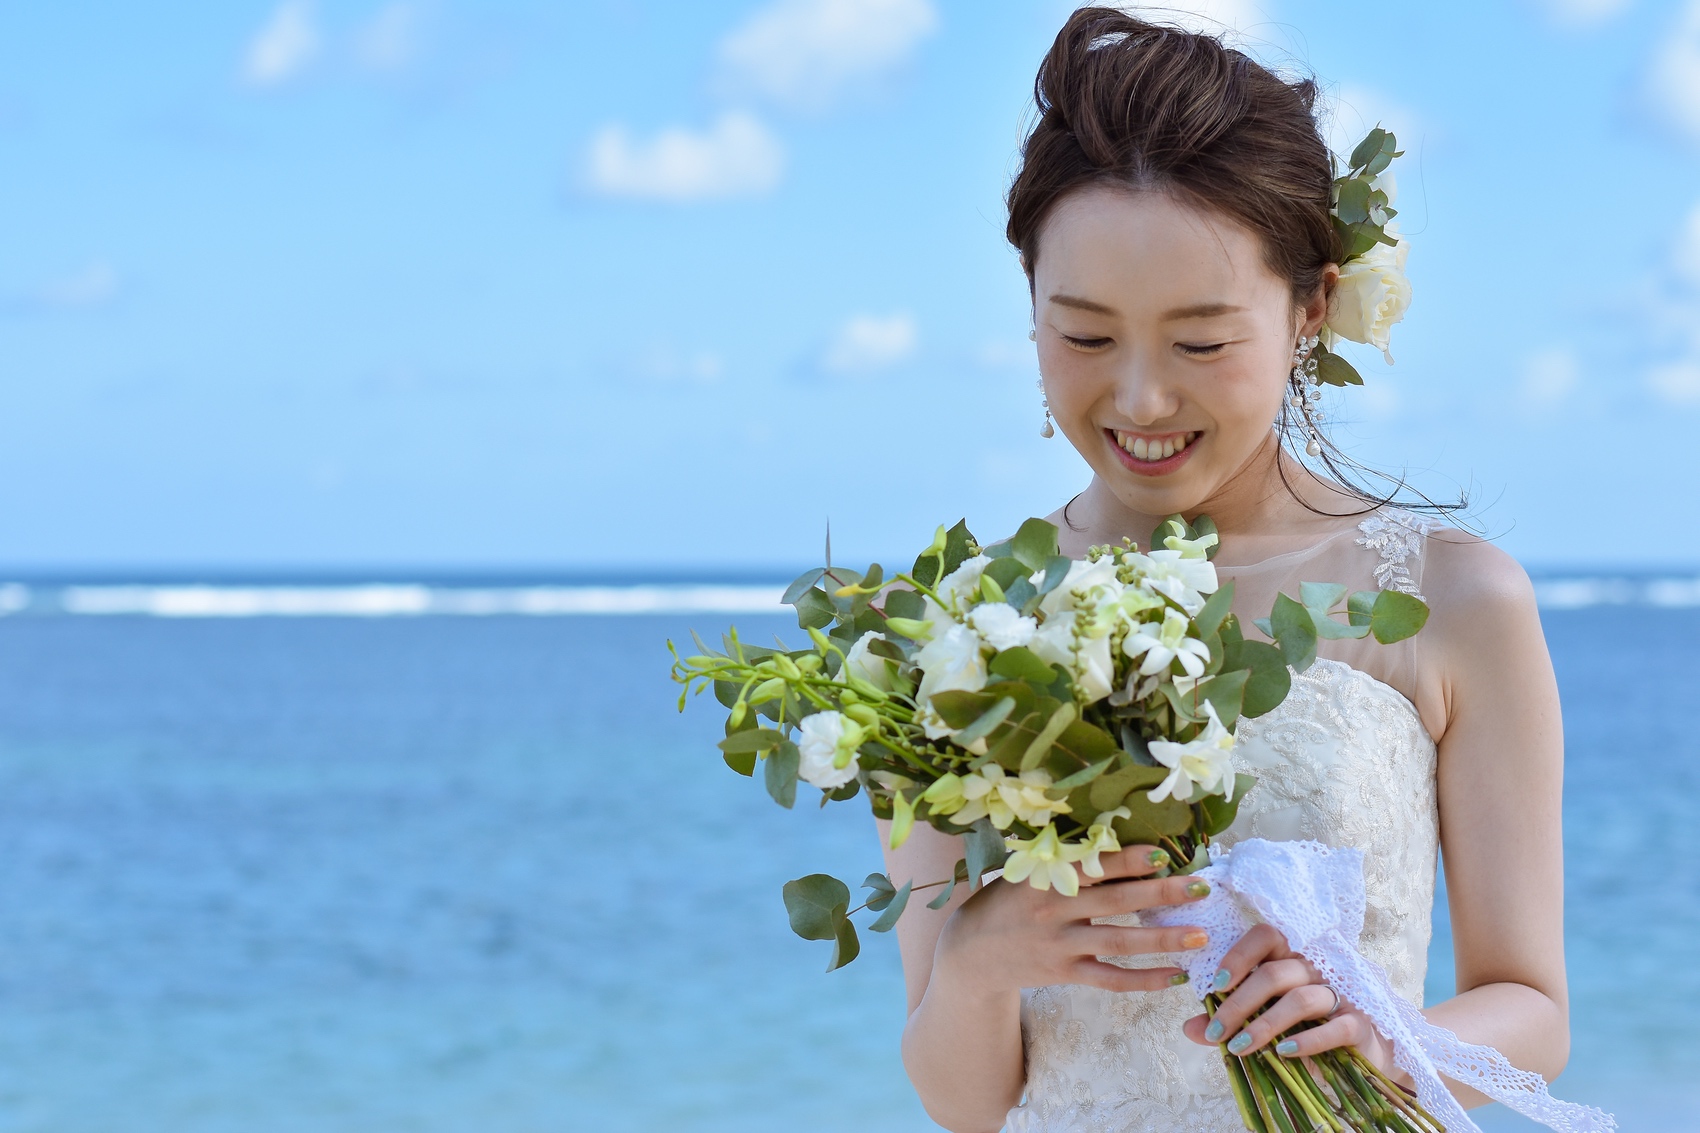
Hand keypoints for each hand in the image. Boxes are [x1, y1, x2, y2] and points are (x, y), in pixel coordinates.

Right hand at [932, 846, 1213, 998]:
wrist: (971, 952)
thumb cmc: (1007, 902)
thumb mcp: (1027, 872)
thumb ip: (1067, 862)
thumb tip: (1121, 844)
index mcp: (1047, 877)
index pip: (1094, 866)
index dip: (1129, 859)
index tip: (1165, 852)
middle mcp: (1055, 911)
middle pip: (1117, 902)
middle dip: (1162, 894)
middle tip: (1201, 888)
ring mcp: (1061, 945)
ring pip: (1120, 942)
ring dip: (1163, 939)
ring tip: (1201, 936)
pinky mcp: (1065, 973)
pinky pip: (1111, 979)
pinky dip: (1144, 979)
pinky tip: (1175, 977)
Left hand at [1181, 924, 1401, 1076]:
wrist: (1359, 1052)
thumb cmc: (1303, 1027)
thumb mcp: (1263, 1020)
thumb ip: (1229, 1020)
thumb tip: (1190, 1028)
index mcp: (1290, 957)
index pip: (1265, 937)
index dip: (1238, 957)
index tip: (1214, 986)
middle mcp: (1314, 969)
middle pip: (1274, 973)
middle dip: (1239, 1003)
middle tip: (1216, 1031)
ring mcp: (1339, 994)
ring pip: (1299, 999)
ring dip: (1264, 1025)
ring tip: (1238, 1047)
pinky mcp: (1359, 1024)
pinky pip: (1334, 1028)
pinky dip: (1306, 1041)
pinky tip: (1282, 1053)